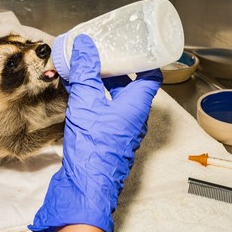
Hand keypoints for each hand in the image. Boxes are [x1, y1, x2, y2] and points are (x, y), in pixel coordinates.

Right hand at [29, 34, 162, 231]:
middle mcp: (134, 119)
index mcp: (137, 107)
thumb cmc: (93, 147)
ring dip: (105, 86)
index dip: (144, 60)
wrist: (86, 187)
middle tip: (101, 56)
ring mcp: (122, 131)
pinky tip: (80, 95)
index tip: (131, 47)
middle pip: (132, 87)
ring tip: (87, 72)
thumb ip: (85, 73)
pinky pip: (108, 114)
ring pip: (118, 101)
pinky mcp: (110, 140)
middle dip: (117, 70)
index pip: (151, 76)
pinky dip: (98, 101)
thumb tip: (85, 45)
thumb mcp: (86, 103)